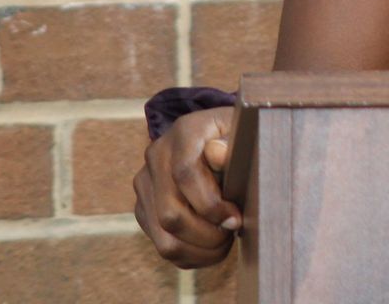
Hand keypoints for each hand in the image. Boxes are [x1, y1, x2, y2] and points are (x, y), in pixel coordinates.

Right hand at [134, 106, 239, 266]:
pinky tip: (211, 247)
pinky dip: (191, 256)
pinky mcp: (144, 209)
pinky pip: (162, 245)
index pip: (186, 174)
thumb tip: (218, 153)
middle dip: (207, 234)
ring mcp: (145, 184)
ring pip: (164, 238)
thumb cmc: (236, 139)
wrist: (214, 137)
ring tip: (223, 242)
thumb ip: (233, 144)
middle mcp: (157, 157)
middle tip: (232, 231)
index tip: (235, 219)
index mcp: (184, 132)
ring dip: (199, 250)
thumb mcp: (244, 132)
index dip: (211, 204)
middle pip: (171, 213)